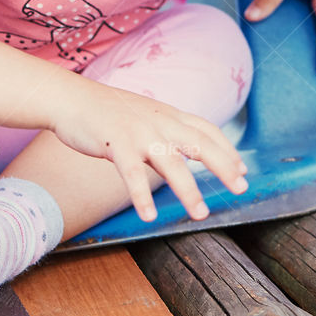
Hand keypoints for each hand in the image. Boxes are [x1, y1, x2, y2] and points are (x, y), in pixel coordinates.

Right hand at [52, 86, 247, 222]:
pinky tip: (149, 215)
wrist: (72, 99)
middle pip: (199, 144)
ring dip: (188, 190)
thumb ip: (166, 133)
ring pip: (171, 163)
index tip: (243, 170)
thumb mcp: (145, 116)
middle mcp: (159, 123)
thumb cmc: (108, 112)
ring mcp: (138, 133)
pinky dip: (141, 196)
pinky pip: (132, 174)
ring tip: (200, 214)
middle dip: (223, 166)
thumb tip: (187, 155)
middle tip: (241, 188)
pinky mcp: (115, 144)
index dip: (227, 150)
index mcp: (168, 115)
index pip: (207, 130)